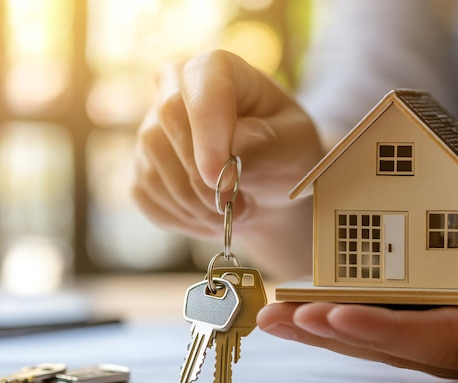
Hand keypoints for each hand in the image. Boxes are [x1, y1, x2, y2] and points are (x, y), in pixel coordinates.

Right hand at [132, 50, 323, 279]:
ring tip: (236, 211)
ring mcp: (152, 129)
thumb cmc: (284, 156)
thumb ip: (268, 146)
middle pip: (164, 126)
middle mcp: (175, 90)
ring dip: (197, 205)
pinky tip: (212, 216)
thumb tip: (234, 148)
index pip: (201, 86)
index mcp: (219, 70)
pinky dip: (185, 218)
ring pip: (153, 167)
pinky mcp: (142, 167)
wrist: (267, 189)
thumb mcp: (296, 148)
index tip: (220, 176)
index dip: (208, 130)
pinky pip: (148, 195)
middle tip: (238, 205)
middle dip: (202, 179)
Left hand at [258, 219, 457, 380]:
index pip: (425, 341)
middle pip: (390, 344)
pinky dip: (361, 308)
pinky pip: (401, 313)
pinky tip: (330, 300)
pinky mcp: (457, 314)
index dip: (374, 330)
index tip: (324, 316)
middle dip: (330, 333)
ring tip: (284, 313)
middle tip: (276, 318)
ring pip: (387, 333)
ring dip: (333, 325)